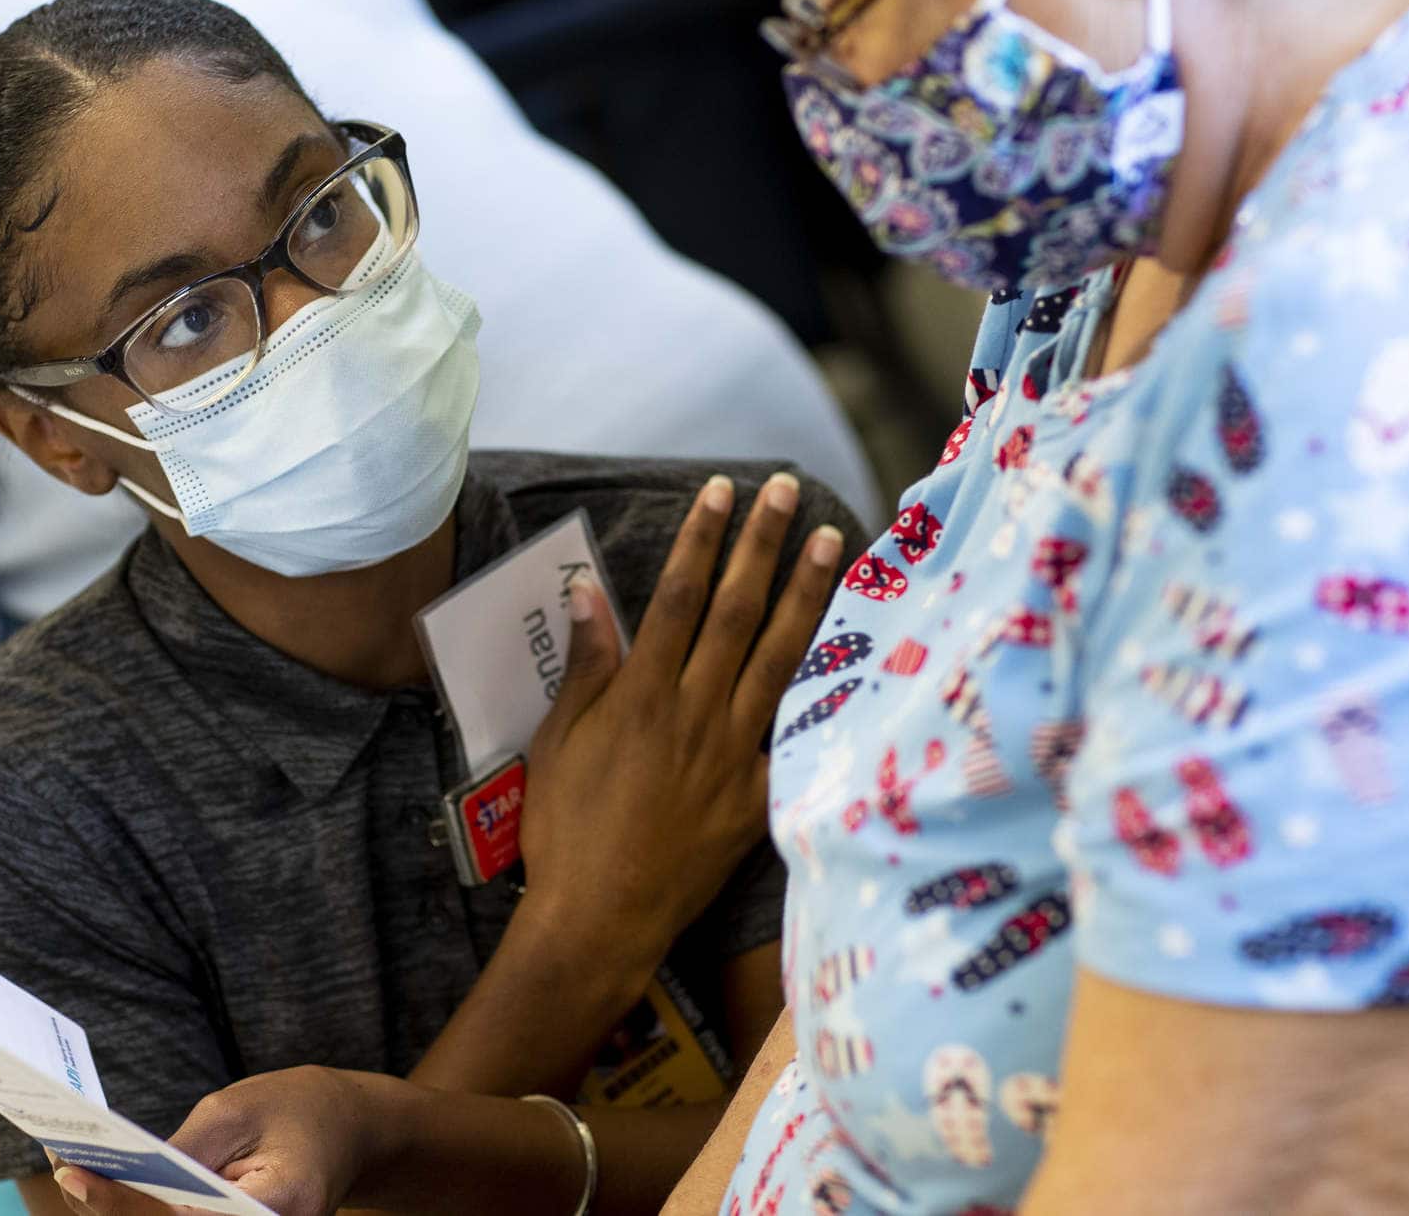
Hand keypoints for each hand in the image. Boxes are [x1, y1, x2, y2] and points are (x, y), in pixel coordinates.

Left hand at [47, 1066, 374, 1215]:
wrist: (349, 1129)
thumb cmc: (296, 1109)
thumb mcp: (239, 1111)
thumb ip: (183, 1152)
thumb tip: (116, 1180)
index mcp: (282, 1201)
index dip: (128, 1203)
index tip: (77, 1176)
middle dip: (117, 1211)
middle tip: (68, 1174)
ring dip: (128, 1213)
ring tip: (82, 1180)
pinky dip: (147, 1214)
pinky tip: (114, 1193)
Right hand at [519, 471, 842, 966]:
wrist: (600, 918)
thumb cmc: (565, 831)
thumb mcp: (558, 742)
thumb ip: (586, 666)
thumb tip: (589, 592)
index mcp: (641, 695)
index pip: (679, 596)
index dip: (702, 538)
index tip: (720, 491)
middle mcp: (694, 713)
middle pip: (736, 612)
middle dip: (761, 545)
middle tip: (784, 491)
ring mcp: (732, 754)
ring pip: (778, 657)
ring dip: (806, 594)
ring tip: (829, 542)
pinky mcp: (757, 795)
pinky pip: (796, 733)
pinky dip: (823, 688)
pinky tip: (850, 648)